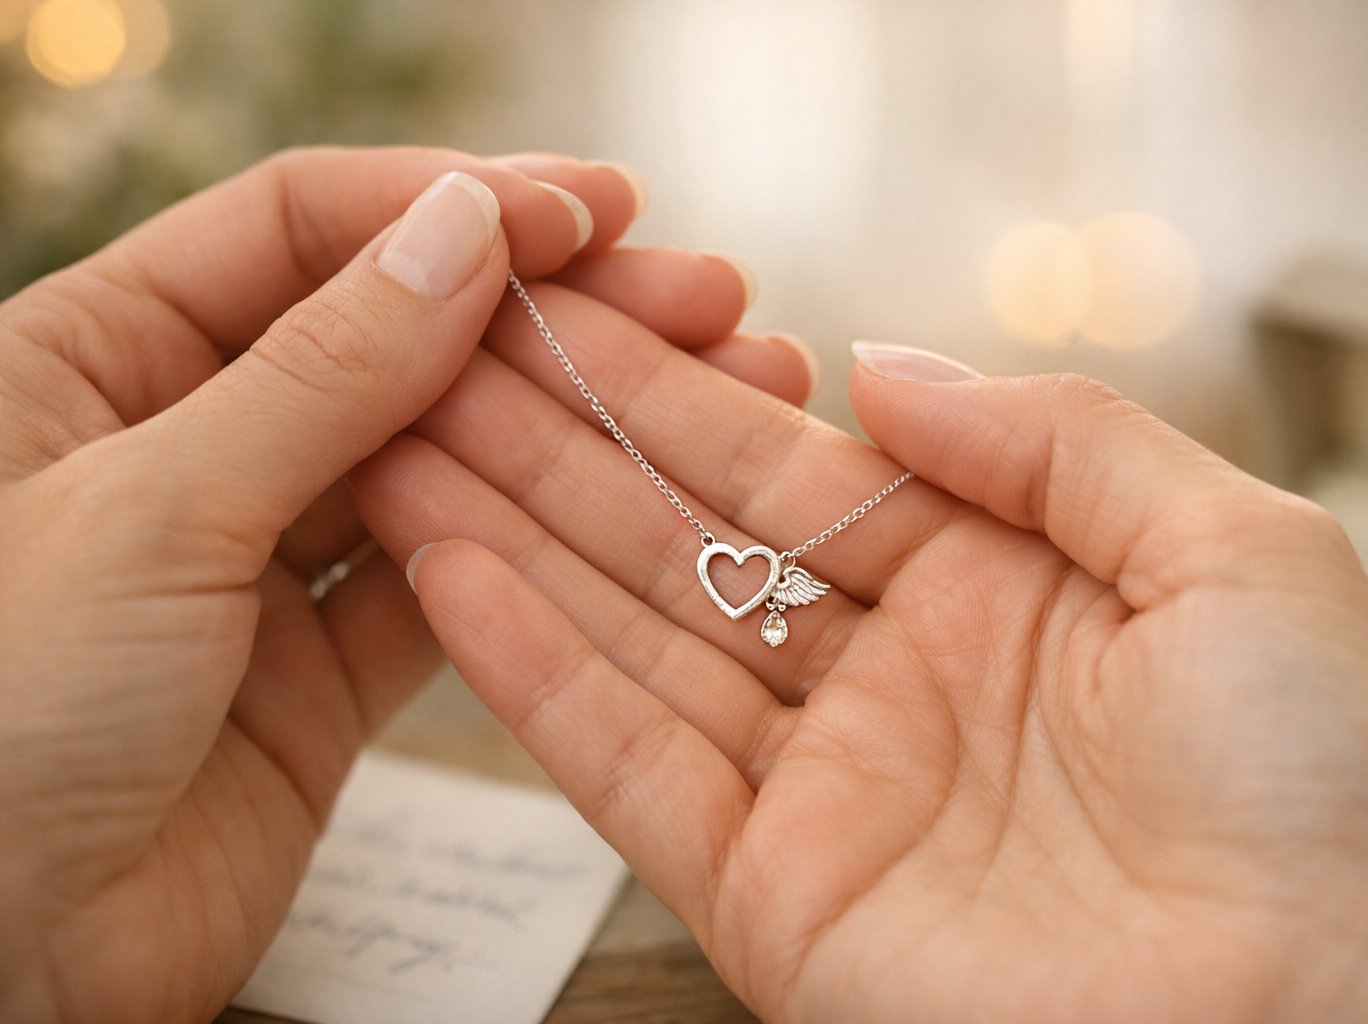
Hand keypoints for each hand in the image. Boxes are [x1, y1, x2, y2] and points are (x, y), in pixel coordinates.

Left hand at [0, 146, 813, 1023]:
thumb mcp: (150, 510)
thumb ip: (320, 372)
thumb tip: (465, 230)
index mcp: (91, 358)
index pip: (296, 230)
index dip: (445, 205)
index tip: (588, 211)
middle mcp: (185, 442)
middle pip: (390, 335)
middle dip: (545, 306)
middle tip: (696, 291)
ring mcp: (261, 558)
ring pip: (436, 455)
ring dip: (563, 416)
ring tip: (707, 379)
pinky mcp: (323, 667)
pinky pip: (442, 575)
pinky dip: (525, 537)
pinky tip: (620, 495)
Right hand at [355, 297, 1367, 1022]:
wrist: (1342, 1022)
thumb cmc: (1332, 797)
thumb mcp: (1231, 550)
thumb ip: (1053, 439)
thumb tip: (879, 364)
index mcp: (999, 595)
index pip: (798, 467)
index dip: (682, 386)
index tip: (573, 308)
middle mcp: (896, 689)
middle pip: (691, 541)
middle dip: (563, 446)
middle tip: (441, 356)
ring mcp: (826, 795)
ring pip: (634, 638)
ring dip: (511, 536)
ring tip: (398, 438)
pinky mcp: (773, 902)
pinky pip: (630, 768)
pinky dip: (531, 674)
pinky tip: (446, 568)